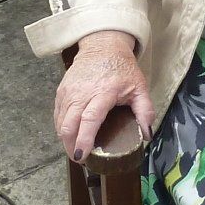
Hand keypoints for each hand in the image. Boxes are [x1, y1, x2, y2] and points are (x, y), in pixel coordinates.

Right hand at [53, 33, 154, 162]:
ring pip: (60, 122)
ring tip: (75, 150)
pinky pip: (57, 114)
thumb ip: (145, 111)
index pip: (90, 119)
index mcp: (103, 92)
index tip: (82, 155)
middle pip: (69, 125)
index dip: (84, 139)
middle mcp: (82, 93)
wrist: (103, 45)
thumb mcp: (139, 87)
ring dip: (65, 139)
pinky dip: (61, 128)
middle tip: (80, 159)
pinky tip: (69, 135)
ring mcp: (69, 91)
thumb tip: (147, 135)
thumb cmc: (122, 67)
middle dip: (71, 146)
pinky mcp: (61, 91)